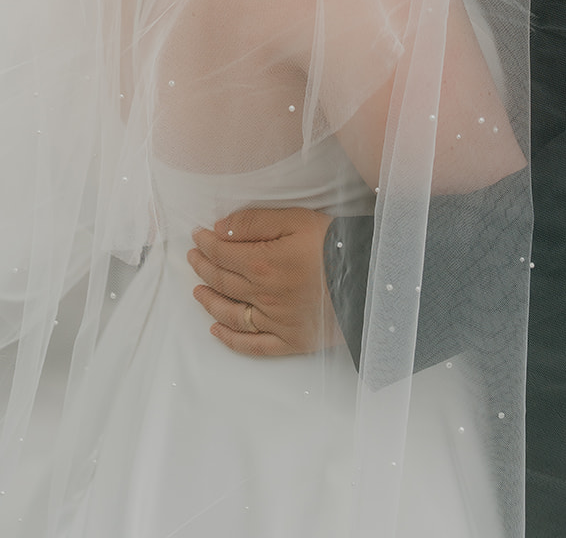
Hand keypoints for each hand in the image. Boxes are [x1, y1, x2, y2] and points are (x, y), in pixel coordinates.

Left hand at [188, 207, 336, 356]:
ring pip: (231, 314)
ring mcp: (276, 322)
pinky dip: (231, 340)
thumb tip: (219, 230)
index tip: (197, 236)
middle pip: (223, 282)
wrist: (372, 276)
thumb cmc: (335, 243)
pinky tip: (217, 330)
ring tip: (198, 291)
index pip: (222, 254)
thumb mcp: (296, 219)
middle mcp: (264, 297)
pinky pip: (254, 346)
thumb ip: (255, 222)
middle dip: (203, 267)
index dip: (205, 244)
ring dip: (210, 302)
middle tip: (193, 258)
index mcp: (263, 264)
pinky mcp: (292, 341)